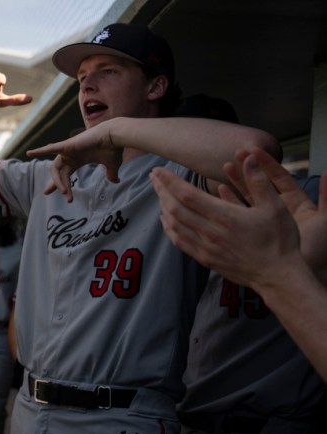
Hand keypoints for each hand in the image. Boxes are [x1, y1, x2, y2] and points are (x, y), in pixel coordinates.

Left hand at [27, 120, 121, 201]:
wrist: (115, 136)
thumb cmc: (113, 148)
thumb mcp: (111, 165)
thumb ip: (111, 174)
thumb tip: (116, 182)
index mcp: (78, 160)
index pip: (65, 174)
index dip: (61, 184)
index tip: (60, 194)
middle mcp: (70, 155)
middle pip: (58, 173)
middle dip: (55, 184)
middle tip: (47, 193)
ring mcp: (67, 150)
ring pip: (56, 169)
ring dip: (58, 181)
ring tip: (63, 191)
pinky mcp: (67, 145)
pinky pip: (50, 148)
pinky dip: (40, 150)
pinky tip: (29, 153)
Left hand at [150, 149, 311, 288]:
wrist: (278, 276)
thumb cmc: (279, 240)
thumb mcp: (276, 206)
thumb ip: (259, 181)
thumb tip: (250, 157)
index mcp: (224, 216)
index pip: (187, 195)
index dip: (170, 181)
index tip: (158, 170)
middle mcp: (209, 232)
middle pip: (175, 208)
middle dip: (162, 190)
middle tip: (154, 177)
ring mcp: (205, 247)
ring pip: (174, 224)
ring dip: (163, 207)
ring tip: (159, 193)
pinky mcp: (205, 259)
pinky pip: (180, 241)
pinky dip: (169, 228)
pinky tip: (166, 220)